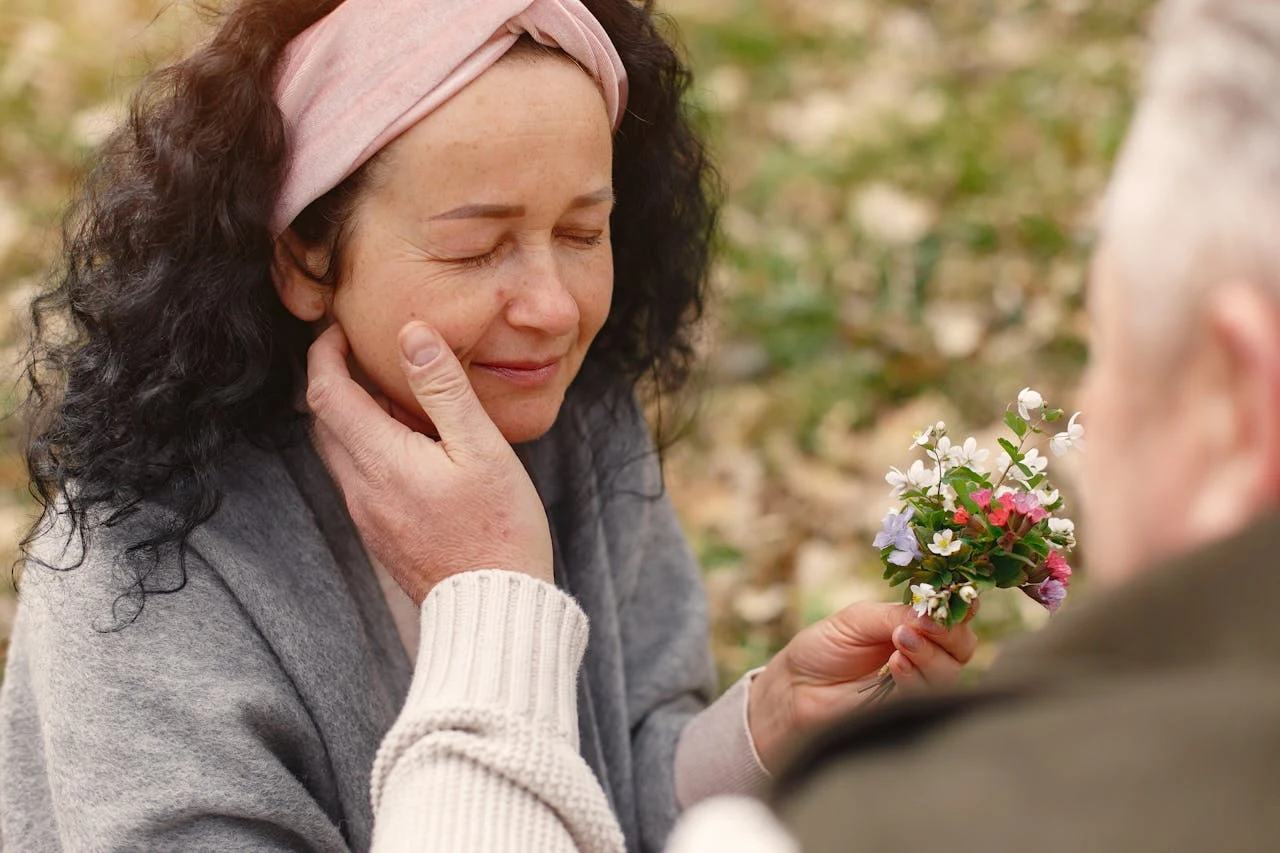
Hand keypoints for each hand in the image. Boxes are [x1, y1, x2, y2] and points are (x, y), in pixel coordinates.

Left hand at [306, 321, 553, 602]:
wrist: (493, 608)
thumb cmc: (498, 528)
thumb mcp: (481, 447)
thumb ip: (443, 388)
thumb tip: (413, 334)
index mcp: (379, 460)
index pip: (325, 392)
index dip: (325, 353)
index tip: (341, 330)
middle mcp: (361, 488)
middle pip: (324, 420)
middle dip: (337, 380)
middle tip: (370, 355)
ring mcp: (368, 515)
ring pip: (342, 450)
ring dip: (358, 416)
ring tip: (407, 402)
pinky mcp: (382, 534)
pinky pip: (362, 478)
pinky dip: (374, 448)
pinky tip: (419, 450)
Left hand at [747, 602, 976, 770]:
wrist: (794, 688)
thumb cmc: (822, 649)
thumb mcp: (857, 619)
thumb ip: (895, 614)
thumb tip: (929, 613)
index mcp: (914, 626)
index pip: (950, 615)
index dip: (959, 604)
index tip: (954, 595)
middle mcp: (924, 654)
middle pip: (962, 645)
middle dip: (949, 631)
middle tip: (924, 624)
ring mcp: (917, 683)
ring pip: (951, 671)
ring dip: (931, 653)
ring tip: (901, 641)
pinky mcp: (905, 710)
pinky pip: (927, 695)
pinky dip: (915, 675)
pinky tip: (895, 664)